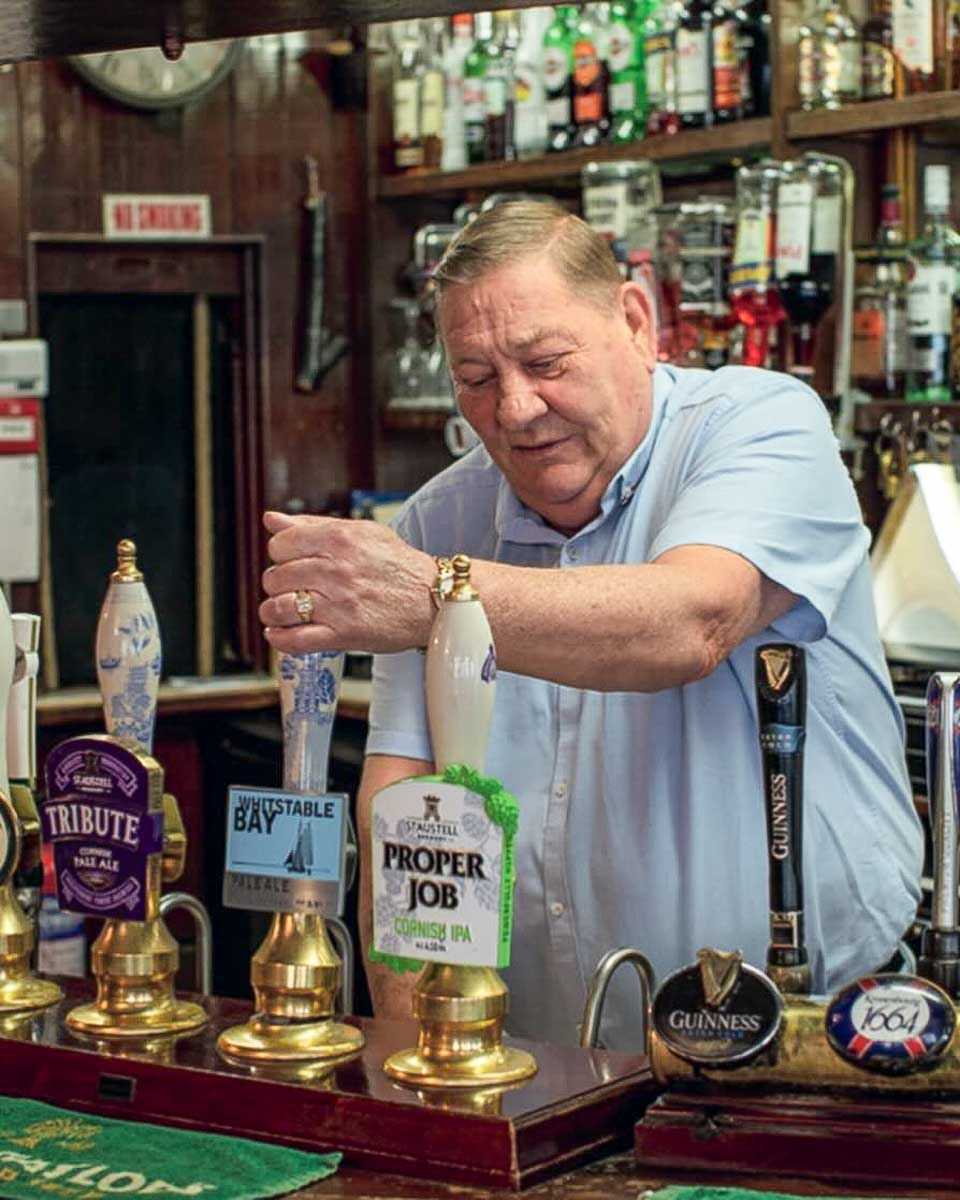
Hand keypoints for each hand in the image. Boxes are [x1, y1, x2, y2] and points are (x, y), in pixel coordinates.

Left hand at [260, 512, 435, 653]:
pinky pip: (296, 640)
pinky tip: (279, 633)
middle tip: (291, 588)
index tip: (290, 561)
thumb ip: (313, 524)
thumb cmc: (398, 565)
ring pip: (279, 608)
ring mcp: (339, 604)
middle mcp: (336, 570)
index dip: (280, 554)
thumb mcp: (360, 532)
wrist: (433, 599)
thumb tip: (272, 519)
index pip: (280, 545)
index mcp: (338, 539)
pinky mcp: (345, 634)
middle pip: (276, 577)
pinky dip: (279, 638)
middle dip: (277, 584)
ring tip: (280, 612)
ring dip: (272, 612)